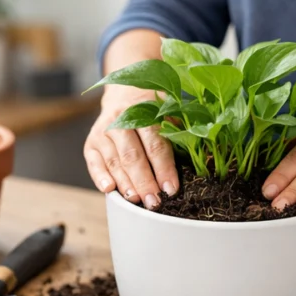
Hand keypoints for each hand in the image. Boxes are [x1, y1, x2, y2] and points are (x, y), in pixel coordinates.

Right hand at [83, 85, 177, 208]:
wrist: (124, 93)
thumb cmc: (154, 111)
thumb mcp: (170, 114)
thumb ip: (182, 135)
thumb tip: (205, 162)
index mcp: (145, 111)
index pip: (155, 144)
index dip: (163, 168)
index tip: (171, 189)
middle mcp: (120, 119)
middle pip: (132, 155)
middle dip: (144, 182)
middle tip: (154, 202)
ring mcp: (103, 131)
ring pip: (114, 160)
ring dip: (125, 183)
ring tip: (136, 201)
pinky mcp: (90, 142)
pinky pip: (93, 162)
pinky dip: (99, 176)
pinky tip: (108, 189)